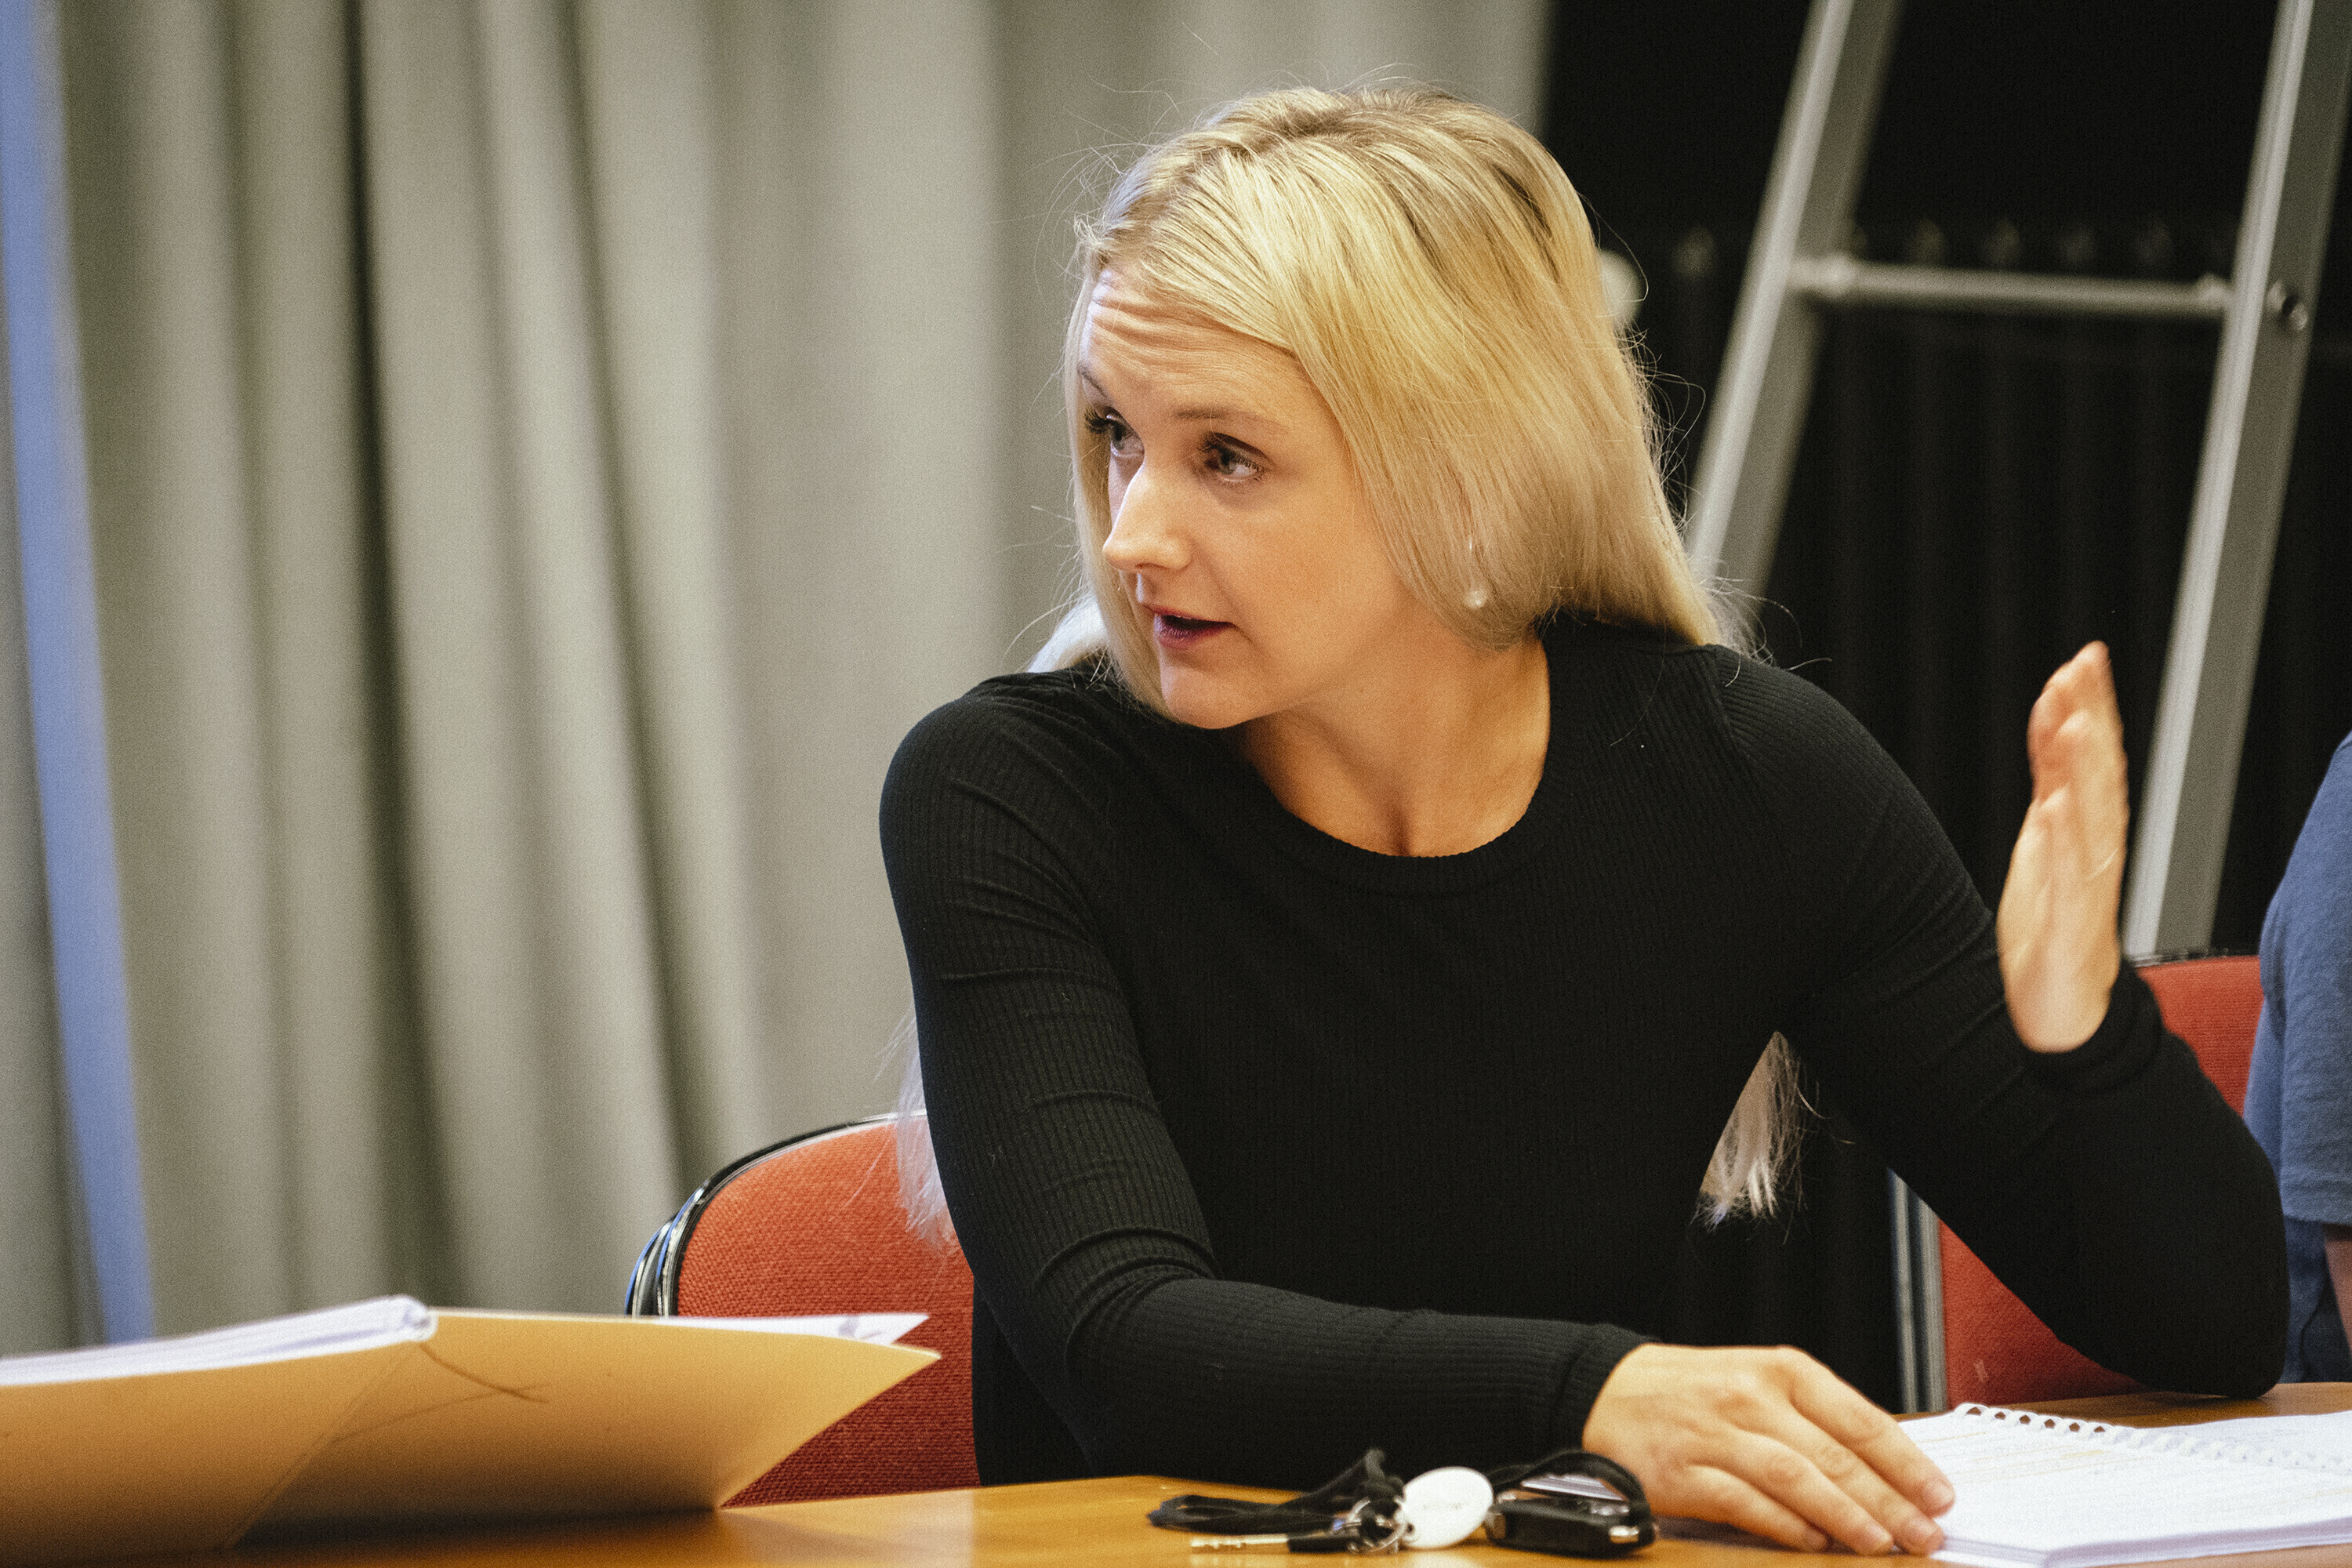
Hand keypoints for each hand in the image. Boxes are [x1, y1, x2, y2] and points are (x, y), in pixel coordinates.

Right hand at [1582, 1344, 1952, 1554]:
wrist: (1602, 1389)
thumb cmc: (1689, 1392)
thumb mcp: (1756, 1383)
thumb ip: (1813, 1421)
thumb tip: (1881, 1474)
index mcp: (1777, 1370)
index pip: (1856, 1416)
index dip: (1904, 1460)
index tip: (1938, 1494)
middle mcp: (1748, 1397)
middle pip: (1832, 1454)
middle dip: (1888, 1500)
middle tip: (1924, 1533)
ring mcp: (1714, 1435)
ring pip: (1794, 1477)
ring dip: (1844, 1516)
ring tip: (1881, 1543)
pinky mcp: (1682, 1472)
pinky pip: (1744, 1503)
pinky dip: (1784, 1526)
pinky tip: (1813, 1544)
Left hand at [1996, 642, 2127, 1050]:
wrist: (2060, 1005)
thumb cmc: (2053, 917)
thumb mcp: (2044, 836)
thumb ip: (2050, 779)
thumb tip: (2053, 718)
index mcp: (2089, 830)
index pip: (2095, 758)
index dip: (2094, 707)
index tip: (2084, 658)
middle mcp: (2095, 852)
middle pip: (2098, 778)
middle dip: (2092, 721)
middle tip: (2081, 669)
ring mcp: (2084, 888)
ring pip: (2089, 820)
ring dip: (2082, 770)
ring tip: (2074, 721)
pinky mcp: (2066, 925)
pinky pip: (2067, 880)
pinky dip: (2062, 844)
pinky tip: (2053, 809)